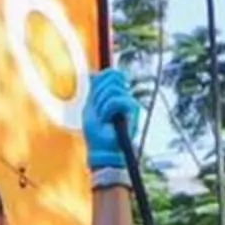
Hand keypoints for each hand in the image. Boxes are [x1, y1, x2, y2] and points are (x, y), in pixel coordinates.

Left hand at [82, 65, 140, 181]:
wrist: (103, 150)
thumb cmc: (97, 134)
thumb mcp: (90, 108)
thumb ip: (93, 91)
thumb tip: (92, 73)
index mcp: (114, 94)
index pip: (111, 74)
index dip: (101, 80)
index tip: (95, 98)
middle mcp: (124, 96)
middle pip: (111, 78)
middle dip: (98, 95)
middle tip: (98, 112)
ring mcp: (130, 102)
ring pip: (112, 89)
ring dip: (101, 106)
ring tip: (103, 119)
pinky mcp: (134, 109)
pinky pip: (116, 100)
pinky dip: (107, 111)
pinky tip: (108, 121)